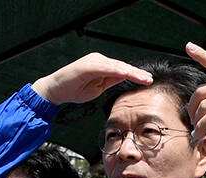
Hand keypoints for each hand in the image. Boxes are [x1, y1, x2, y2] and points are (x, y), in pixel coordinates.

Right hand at [31, 53, 152, 104]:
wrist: (55, 90)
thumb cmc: (75, 89)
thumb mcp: (98, 87)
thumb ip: (110, 81)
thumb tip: (124, 78)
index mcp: (101, 65)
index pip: (121, 70)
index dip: (135, 75)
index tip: (147, 80)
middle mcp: (98, 60)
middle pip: (122, 66)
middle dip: (137, 74)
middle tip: (150, 80)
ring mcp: (93, 61)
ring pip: (117, 66)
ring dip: (131, 72)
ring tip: (143, 78)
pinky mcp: (87, 66)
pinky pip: (105, 68)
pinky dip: (117, 71)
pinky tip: (126, 74)